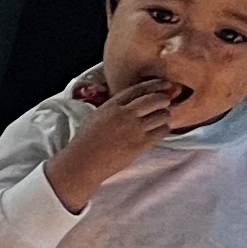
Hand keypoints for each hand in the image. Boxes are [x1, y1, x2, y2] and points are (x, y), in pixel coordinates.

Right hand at [47, 73, 177, 206]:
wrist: (82, 163)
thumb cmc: (84, 143)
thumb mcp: (94, 117)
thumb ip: (112, 108)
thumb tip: (128, 105)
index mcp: (111, 106)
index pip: (138, 89)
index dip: (154, 85)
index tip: (163, 84)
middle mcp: (124, 114)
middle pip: (155, 99)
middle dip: (163, 100)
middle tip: (164, 103)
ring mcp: (133, 129)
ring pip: (162, 115)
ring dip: (164, 116)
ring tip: (159, 120)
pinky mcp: (140, 143)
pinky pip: (162, 131)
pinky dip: (163, 129)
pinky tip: (157, 132)